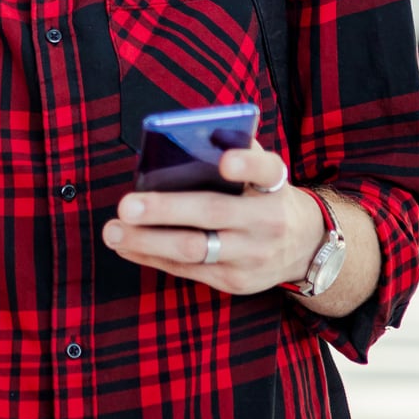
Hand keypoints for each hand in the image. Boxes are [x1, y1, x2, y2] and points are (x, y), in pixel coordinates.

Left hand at [101, 140, 322, 295]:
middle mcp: (268, 221)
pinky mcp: (235, 281)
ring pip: (194, 250)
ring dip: (148, 241)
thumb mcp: (264, 173)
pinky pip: (187, 271)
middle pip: (214, 213)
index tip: (225, 161)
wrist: (304, 247)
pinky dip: (152, 256)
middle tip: (127, 205)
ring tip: (114, 230)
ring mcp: (252, 256)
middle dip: (166, 210)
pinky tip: (127, 245)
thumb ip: (236, 152)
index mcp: (276, 184)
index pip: (268, 169)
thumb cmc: (265, 197)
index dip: (247, 163)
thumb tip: (185, 137)